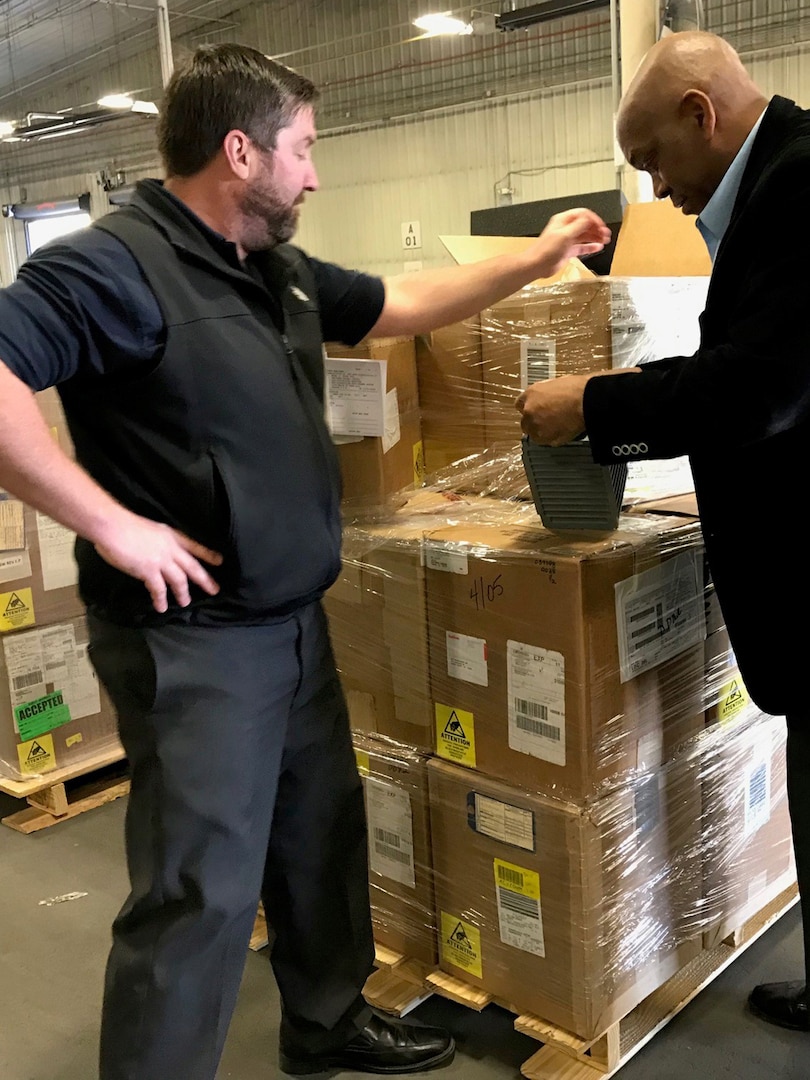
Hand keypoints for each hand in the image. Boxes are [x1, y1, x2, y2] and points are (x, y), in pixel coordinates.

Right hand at [93, 509, 222, 612]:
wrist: (113, 526)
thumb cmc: (124, 524)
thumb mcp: (150, 529)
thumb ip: (156, 542)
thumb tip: (154, 552)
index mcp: (171, 535)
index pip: (195, 546)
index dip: (208, 554)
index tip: (220, 561)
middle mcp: (171, 548)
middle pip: (193, 566)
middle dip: (205, 579)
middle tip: (215, 590)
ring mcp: (161, 560)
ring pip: (179, 580)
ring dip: (183, 593)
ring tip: (186, 603)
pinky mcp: (149, 571)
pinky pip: (158, 589)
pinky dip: (160, 599)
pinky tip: (161, 607)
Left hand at [515, 375, 589, 445]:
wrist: (587, 401)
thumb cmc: (577, 389)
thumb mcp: (556, 384)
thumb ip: (546, 394)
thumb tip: (548, 398)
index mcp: (531, 394)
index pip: (520, 404)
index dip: (530, 408)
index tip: (535, 411)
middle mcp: (529, 410)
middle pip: (525, 422)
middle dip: (534, 422)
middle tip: (548, 421)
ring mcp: (536, 426)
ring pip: (534, 434)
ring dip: (543, 432)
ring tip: (557, 427)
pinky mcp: (545, 438)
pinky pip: (545, 441)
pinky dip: (552, 439)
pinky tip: (562, 432)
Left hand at [529, 208, 611, 277]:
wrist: (537, 265)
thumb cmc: (545, 250)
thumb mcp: (565, 235)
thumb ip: (578, 226)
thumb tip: (589, 220)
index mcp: (563, 220)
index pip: (583, 214)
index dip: (594, 219)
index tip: (601, 226)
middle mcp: (566, 228)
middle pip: (585, 224)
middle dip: (597, 228)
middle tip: (606, 233)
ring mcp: (567, 239)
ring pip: (585, 235)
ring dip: (595, 236)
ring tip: (605, 239)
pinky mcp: (568, 250)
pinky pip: (582, 246)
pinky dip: (591, 246)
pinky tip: (598, 247)